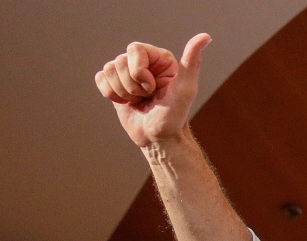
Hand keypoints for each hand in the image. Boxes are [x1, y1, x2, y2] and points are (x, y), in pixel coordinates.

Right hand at [95, 33, 211, 146]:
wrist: (159, 138)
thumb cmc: (174, 115)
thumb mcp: (186, 88)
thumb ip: (192, 61)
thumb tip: (206, 36)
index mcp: (159, 57)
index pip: (134, 49)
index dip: (138, 71)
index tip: (152, 88)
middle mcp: (143, 61)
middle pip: (120, 61)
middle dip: (132, 86)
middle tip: (147, 97)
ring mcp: (127, 73)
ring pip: (108, 70)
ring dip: (123, 92)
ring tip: (139, 101)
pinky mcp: (115, 84)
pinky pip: (100, 78)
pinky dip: (111, 94)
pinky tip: (126, 102)